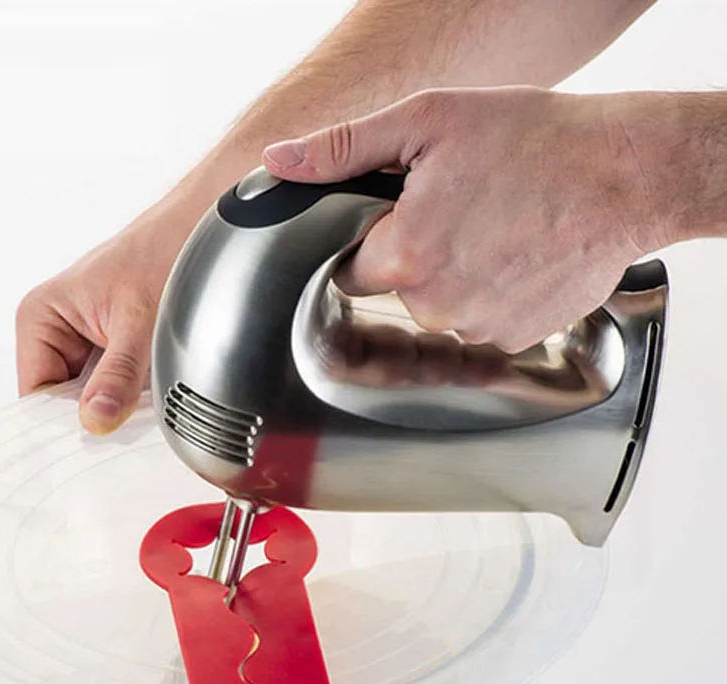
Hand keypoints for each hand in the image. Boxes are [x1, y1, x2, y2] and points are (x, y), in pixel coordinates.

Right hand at [15, 198, 193, 433]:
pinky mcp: (110, 353)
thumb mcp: (140, 322)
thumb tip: (95, 420)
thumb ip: (118, 375)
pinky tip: (152, 394)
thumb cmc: (162, 253)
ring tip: (145, 399)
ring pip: (91, 402)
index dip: (62, 424)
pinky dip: (132, 399)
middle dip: (95, 418)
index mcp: (40, 319)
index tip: (95, 441)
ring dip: (118, 409)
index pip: (35, 398)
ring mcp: (82, 345)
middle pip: (61, 405)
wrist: (198, 228)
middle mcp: (53, 334)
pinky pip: (113, 391)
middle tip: (129, 424)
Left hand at [263, 86, 663, 352]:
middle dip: (416, 255)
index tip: (400, 218)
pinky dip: (492, 294)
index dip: (372, 241)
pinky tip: (517, 254)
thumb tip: (280, 162)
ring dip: (456, 276)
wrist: (627, 174)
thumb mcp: (429, 121)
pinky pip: (480, 321)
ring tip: (496, 227)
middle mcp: (437, 304)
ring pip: (439, 308)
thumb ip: (344, 149)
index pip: (351, 270)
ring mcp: (478, 328)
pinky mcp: (514, 338)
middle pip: (396, 291)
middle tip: (461, 210)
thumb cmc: (536, 140)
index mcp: (405, 255)